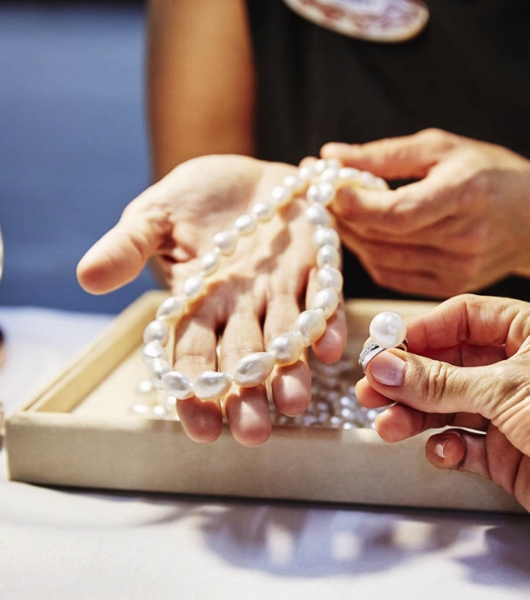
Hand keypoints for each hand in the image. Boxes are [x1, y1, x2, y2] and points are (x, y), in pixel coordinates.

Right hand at [77, 155, 346, 445]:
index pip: (194, 357)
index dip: (195, 393)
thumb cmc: (195, 197)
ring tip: (296, 403)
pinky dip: (330, 322)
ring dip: (293, 371)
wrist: (247, 168)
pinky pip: (326, 298)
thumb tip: (85, 278)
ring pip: (289, 339)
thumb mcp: (153, 215)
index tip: (199, 430)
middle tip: (253, 434)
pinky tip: (332, 348)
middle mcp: (244, 307)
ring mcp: (283, 289)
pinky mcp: (318, 264)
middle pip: (245, 360)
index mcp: (201, 304)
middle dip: (248, 397)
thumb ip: (127, 246)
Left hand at [320, 129, 529, 299]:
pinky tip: (366, 234)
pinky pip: (393, 276)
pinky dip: (371, 256)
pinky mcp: (450, 285)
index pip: (397, 212)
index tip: (326, 187)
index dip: (354, 205)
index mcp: (466, 193)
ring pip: (382, 260)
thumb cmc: (493, 172)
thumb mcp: (443, 148)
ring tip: (341, 213)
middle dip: (344, 218)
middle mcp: (464, 237)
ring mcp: (458, 268)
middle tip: (322, 197)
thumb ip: (384, 155)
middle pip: (383, 238)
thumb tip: (328, 156)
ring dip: (353, 238)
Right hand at [356, 294, 529, 542]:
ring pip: (450, 404)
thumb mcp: (504, 388)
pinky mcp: (507, 451)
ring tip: (387, 425)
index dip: (422, 331)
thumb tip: (387, 367)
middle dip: (410, 378)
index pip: (465, 319)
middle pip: (450, 364)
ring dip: (417, 414)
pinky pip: (463, 442)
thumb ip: (439, 381)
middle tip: (372, 390)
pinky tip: (441, 450)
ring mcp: (513, 410)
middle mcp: (522, 366)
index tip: (383, 347)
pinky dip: (446, 446)